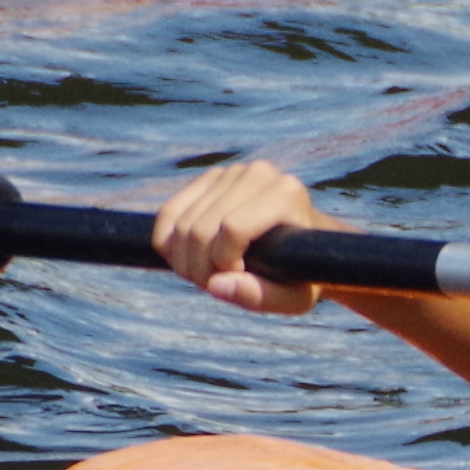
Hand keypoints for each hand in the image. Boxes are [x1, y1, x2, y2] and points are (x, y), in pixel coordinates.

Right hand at [152, 158, 328, 315]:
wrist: (301, 247)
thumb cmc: (300, 275)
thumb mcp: (292, 298)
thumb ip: (259, 296)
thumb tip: (215, 285)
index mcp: (286, 194)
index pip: (232, 229)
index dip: (223, 263)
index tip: (238, 277)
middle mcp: (259, 174)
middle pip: (201, 228)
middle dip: (198, 268)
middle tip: (214, 284)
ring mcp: (232, 172)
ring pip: (181, 223)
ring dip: (183, 261)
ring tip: (206, 276)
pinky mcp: (210, 178)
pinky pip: (169, 212)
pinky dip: (167, 243)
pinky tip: (184, 261)